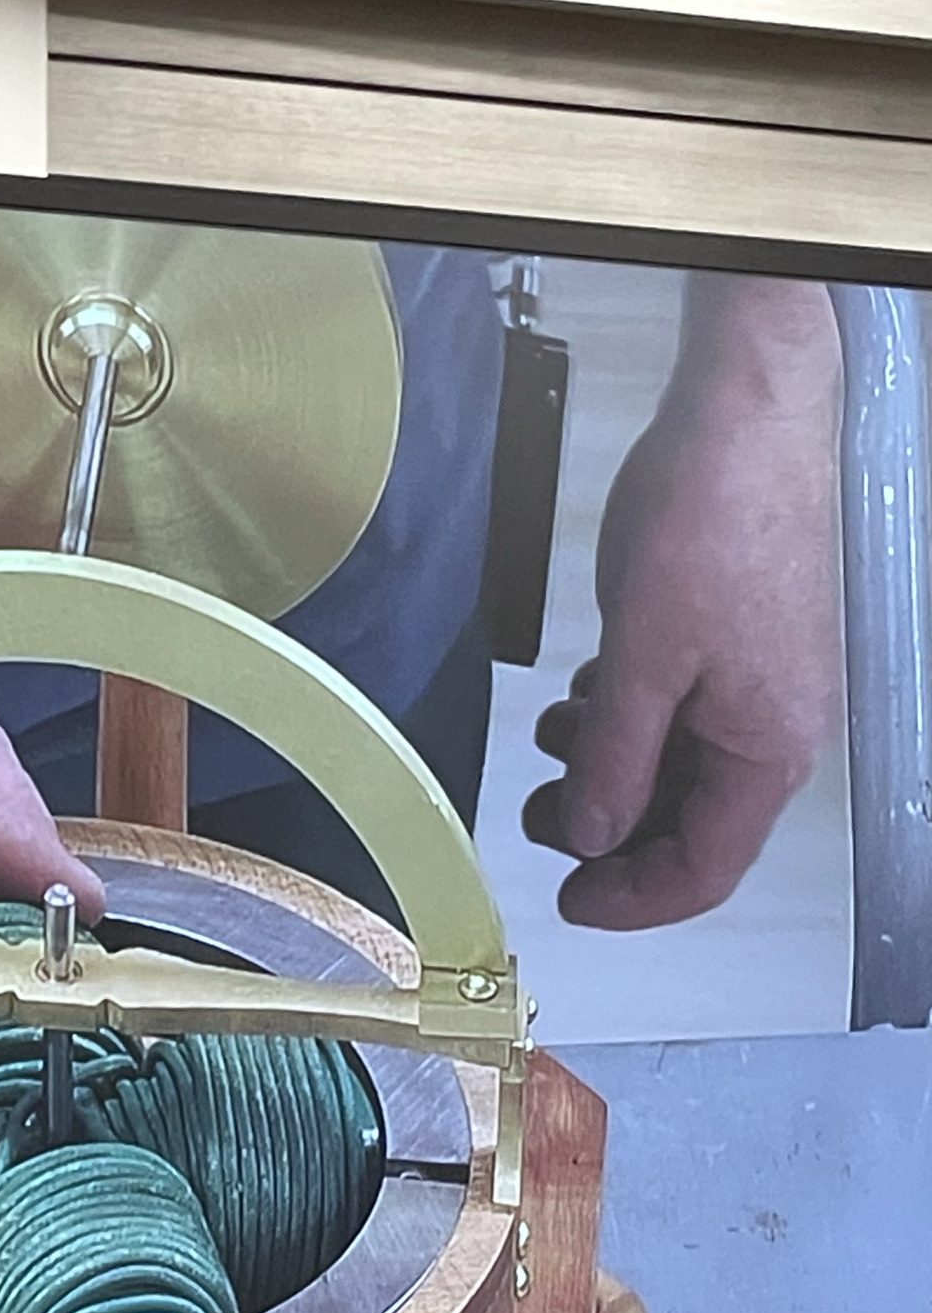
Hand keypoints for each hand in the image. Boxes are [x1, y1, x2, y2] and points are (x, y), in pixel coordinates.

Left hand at [523, 278, 841, 928]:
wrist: (747, 412)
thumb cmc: (716, 519)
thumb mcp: (642, 661)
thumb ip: (612, 762)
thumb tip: (590, 836)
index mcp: (769, 748)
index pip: (703, 869)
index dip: (630, 898)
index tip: (567, 900)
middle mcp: (774, 729)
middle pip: (687, 824)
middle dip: (608, 828)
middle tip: (537, 815)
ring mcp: (756, 687)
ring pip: (674, 769)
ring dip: (606, 769)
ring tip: (552, 741)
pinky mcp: (733, 647)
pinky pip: (676, 717)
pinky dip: (623, 722)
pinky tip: (585, 697)